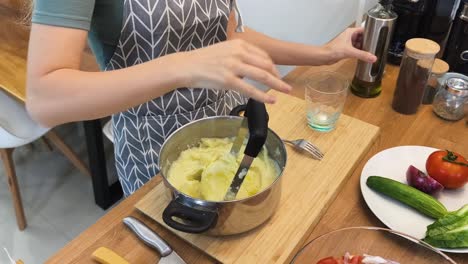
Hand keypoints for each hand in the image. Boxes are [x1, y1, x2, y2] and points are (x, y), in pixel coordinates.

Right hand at [176, 39, 291, 103]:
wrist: (186, 66)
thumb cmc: (204, 60)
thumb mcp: (225, 51)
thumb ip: (240, 56)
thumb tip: (254, 68)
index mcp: (239, 44)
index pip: (263, 55)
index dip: (273, 67)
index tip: (277, 75)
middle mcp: (239, 53)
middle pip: (266, 65)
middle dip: (278, 76)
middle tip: (285, 85)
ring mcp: (234, 66)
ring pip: (262, 76)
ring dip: (277, 85)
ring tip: (286, 91)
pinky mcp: (228, 80)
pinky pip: (250, 90)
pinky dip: (263, 96)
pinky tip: (271, 100)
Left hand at [325, 27, 376, 63]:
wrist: (324, 57)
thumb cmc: (333, 50)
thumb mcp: (350, 52)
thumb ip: (362, 55)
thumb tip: (373, 58)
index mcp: (350, 32)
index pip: (363, 30)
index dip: (370, 33)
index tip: (377, 37)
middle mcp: (349, 36)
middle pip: (362, 37)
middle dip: (368, 42)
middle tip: (376, 46)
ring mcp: (347, 43)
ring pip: (359, 44)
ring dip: (364, 48)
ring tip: (372, 51)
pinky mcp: (346, 49)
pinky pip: (355, 50)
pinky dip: (359, 52)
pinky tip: (364, 56)